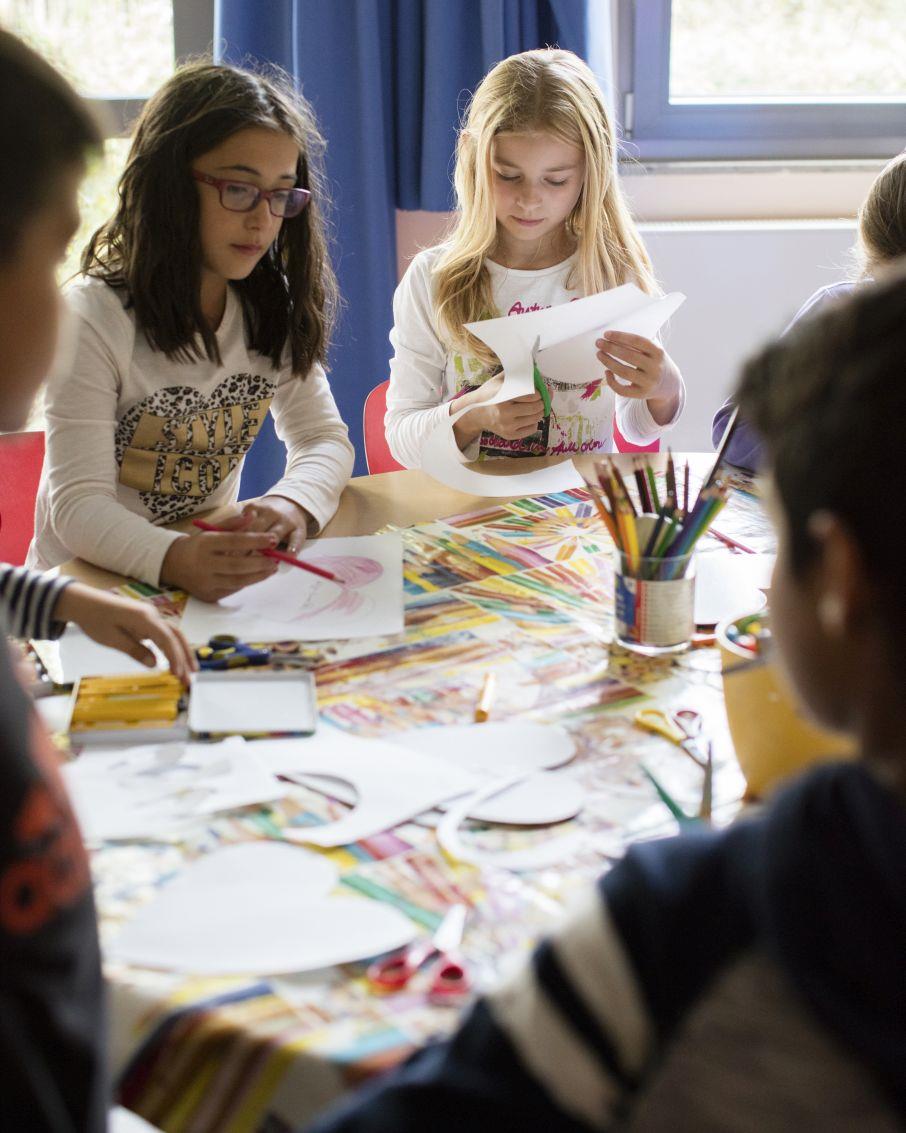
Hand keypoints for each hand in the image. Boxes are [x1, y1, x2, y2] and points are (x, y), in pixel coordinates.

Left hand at [54, 583, 196, 683]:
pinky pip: (165, 634)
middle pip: (176, 636)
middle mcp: (152, 615)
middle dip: (185, 657)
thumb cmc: (95, 619)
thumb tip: (154, 664)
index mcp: (144, 618)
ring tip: (190, 671)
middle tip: (190, 678)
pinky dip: (172, 647)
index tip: (179, 674)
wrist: (84, 603)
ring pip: (173, 635)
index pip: (167, 638)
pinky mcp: (147, 620)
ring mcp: (151, 616)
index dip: (175, 657)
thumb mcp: (112, 639)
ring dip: (182, 653)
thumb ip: (135, 651)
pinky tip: (175, 660)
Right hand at [160, 527, 280, 602]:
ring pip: (237, 581)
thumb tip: (252, 515)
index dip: (255, 540)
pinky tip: (257, 575)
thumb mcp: (210, 531)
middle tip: (276, 558)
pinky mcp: (208, 595)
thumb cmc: (197, 545)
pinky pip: (232, 590)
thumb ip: (232, 524)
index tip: (272, 539)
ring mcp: (205, 582)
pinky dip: (246, 582)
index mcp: (204, 544)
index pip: (233, 542)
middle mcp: (203, 564)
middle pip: (237, 565)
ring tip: (272, 568)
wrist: (172, 564)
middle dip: (260, 562)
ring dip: (258, 576)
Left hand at [219, 496, 312, 554]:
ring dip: (267, 549)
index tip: (223, 555)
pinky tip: (289, 555)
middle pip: (256, 530)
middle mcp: (270, 513)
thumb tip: (222, 551)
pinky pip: (296, 539)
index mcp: (254, 509)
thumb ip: (237, 529)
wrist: (291, 504)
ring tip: (261, 563)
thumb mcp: (250, 517)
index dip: (232, 541)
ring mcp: (285, 521)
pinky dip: (293, 547)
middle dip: (246, 548)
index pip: (241, 525)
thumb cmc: (263, 517)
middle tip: (236, 564)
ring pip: (275, 535)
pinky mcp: (299, 529)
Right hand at [451, 375, 544, 449]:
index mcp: (502, 396)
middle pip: (534, 408)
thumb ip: (515, 375)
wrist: (475, 413)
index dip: (539, 393)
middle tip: (543, 399)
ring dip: (540, 412)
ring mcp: (507, 425)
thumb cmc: (489, 394)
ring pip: (535, 419)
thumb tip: (535, 374)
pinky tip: (530, 417)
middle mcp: (504, 413)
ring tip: (538, 407)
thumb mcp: (498, 381)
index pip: (530, 396)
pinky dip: (535, 423)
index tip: (541, 391)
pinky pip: (531, 430)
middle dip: (542, 402)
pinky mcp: (509, 435)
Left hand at [596, 332, 681, 424]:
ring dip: (608, 362)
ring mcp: (648, 382)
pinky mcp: (641, 394)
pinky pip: (622, 390)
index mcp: (658, 352)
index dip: (620, 337)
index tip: (606, 334)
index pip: (637, 341)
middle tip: (598, 343)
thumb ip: (640, 343)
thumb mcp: (654, 350)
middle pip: (628, 356)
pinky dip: (611, 381)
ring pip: (623, 372)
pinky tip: (606, 372)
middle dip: (611, 348)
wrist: (668, 383)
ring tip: (599, 354)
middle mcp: (655, 367)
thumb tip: (614, 336)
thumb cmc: (654, 361)